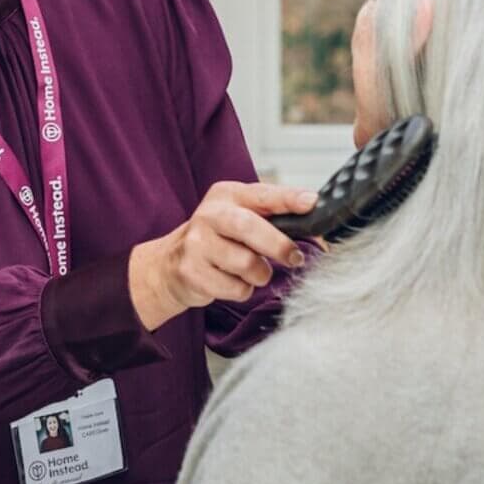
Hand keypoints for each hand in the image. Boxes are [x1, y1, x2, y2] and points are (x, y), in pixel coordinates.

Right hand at [128, 181, 316, 330]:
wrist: (169, 265)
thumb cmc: (217, 239)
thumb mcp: (238, 216)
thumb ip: (272, 216)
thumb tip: (314, 223)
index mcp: (226, 195)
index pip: (261, 194)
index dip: (287, 199)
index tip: (311, 203)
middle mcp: (209, 215)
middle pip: (248, 226)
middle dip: (277, 244)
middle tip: (295, 257)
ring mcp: (197, 244)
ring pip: (245, 263)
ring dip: (260, 273)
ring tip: (253, 271)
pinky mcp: (191, 271)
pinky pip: (234, 287)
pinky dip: (242, 290)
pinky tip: (231, 281)